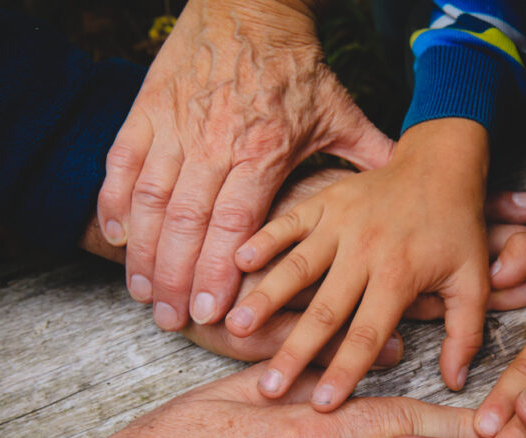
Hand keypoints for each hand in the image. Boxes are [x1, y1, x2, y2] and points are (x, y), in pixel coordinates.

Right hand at [83, 167, 525, 362]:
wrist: (441, 164)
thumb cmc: (457, 228)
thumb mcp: (472, 280)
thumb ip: (465, 332)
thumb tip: (456, 381)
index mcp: (401, 275)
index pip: (368, 333)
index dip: (345, 371)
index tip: (322, 406)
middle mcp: (366, 251)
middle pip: (324, 310)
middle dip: (294, 351)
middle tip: (268, 388)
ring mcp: (340, 224)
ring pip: (295, 266)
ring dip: (264, 297)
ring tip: (231, 326)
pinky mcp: (324, 201)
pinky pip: (288, 222)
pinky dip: (262, 240)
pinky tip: (234, 262)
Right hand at [97, 0, 393, 331]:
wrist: (251, 4)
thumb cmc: (297, 66)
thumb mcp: (340, 113)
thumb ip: (369, 158)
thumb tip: (410, 197)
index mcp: (265, 149)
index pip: (236, 224)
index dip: (219, 271)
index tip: (210, 313)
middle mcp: (217, 142)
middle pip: (189, 223)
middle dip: (176, 277)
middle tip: (169, 318)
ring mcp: (177, 125)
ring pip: (152, 198)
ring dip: (143, 250)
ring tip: (142, 292)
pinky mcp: (149, 108)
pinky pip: (122, 161)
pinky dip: (115, 199)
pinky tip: (115, 237)